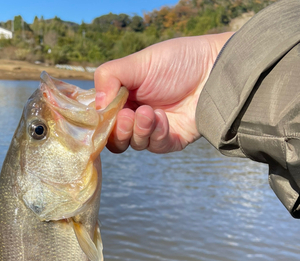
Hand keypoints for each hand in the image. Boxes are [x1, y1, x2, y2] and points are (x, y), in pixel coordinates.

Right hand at [94, 33, 232, 153]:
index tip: (105, 113)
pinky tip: (163, 118)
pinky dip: (156, 134)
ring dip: (138, 130)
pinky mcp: (170, 141)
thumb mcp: (138, 63)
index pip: (103, 117)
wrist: (215, 70)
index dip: (101, 119)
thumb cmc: (178, 61)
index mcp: (124, 97)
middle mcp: (136, 115)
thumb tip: (97, 104)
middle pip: (115, 138)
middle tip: (128, 116)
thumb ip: (110, 77)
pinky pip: (155, 146)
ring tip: (148, 113)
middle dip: (119, 130)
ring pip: (134, 144)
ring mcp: (153, 130)